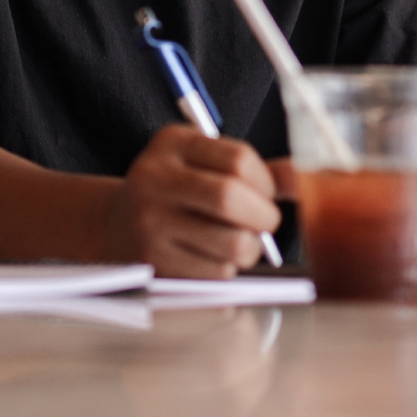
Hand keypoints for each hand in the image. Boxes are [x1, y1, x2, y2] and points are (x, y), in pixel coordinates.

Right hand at [104, 125, 281, 277]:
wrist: (113, 225)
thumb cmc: (175, 191)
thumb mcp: (203, 163)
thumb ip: (254, 169)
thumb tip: (303, 178)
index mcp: (172, 144)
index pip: (239, 159)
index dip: (266, 182)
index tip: (266, 193)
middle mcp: (154, 179)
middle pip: (231, 198)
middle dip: (264, 216)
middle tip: (265, 222)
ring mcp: (149, 222)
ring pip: (230, 242)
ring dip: (250, 248)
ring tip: (240, 242)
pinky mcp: (151, 262)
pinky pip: (215, 272)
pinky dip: (227, 268)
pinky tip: (214, 258)